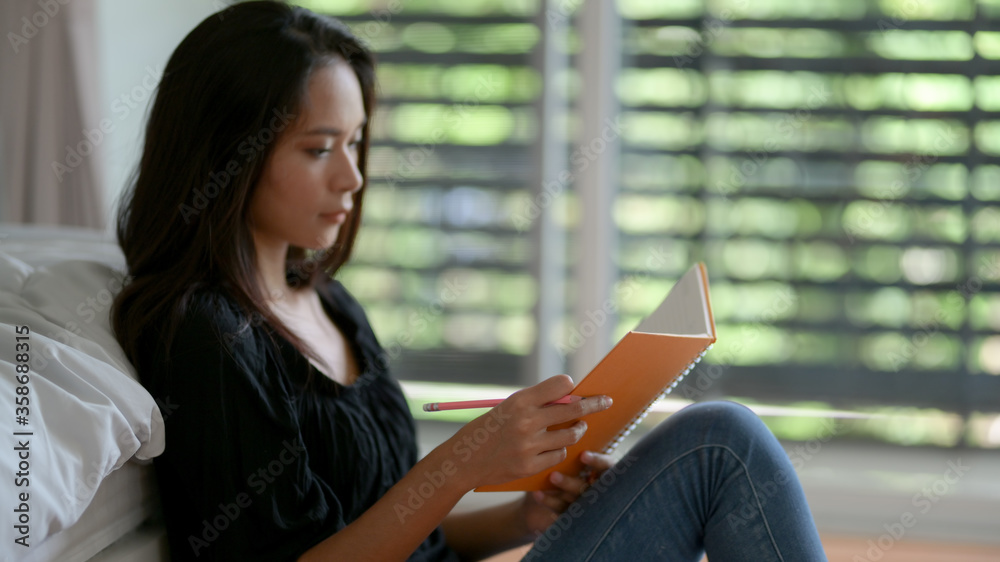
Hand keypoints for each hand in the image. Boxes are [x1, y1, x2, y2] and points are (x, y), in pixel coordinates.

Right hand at [450, 375, 611, 489]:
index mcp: (520, 401)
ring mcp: (529, 445)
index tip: (573, 389)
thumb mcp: (507, 407)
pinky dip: (559, 449)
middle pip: (574, 409)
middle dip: (594, 404)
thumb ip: (535, 402)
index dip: (568, 386)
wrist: (463, 460)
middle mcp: (526, 421)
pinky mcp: (531, 466)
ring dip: (577, 430)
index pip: (560, 385)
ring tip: (577, 427)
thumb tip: (569, 396)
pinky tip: (552, 446)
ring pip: (571, 434)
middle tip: (606, 401)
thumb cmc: (487, 429)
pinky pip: (560, 454)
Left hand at [517, 450, 616, 537]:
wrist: (546, 490)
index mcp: (603, 470)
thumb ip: (570, 445)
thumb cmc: (563, 462)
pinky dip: (549, 502)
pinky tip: (537, 494)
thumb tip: (562, 431)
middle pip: (589, 488)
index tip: (583, 455)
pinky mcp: (572, 515)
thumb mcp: (569, 453)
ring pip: (576, 499)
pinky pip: (562, 511)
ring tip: (548, 479)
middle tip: (553, 475)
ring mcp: (585, 504)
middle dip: (572, 482)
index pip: (607, 466)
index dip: (597, 461)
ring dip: (562, 489)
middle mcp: (597, 489)